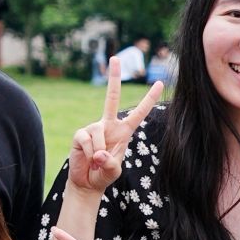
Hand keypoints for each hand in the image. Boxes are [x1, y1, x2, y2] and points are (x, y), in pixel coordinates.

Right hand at [66, 59, 160, 196]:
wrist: (87, 182)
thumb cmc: (104, 174)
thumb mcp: (114, 171)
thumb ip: (110, 163)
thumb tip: (99, 152)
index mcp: (123, 131)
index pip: (138, 113)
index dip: (149, 99)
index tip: (159, 83)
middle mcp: (108, 125)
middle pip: (111, 97)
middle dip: (114, 77)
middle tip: (115, 57)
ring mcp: (93, 128)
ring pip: (99, 133)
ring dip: (99, 152)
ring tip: (97, 162)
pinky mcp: (80, 134)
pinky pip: (88, 140)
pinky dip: (90, 153)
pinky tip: (88, 159)